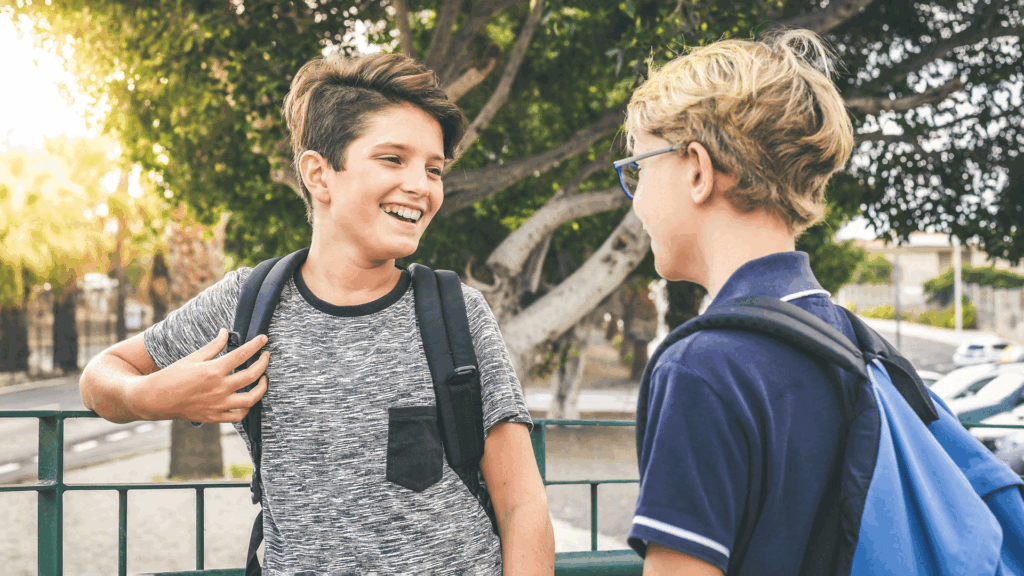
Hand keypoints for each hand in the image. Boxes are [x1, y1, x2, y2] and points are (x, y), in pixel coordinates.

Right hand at [127, 328, 269, 422]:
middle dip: (263, 363)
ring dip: (262, 388)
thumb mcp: (192, 357)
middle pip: (252, 375)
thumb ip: (213, 346)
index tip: (263, 339)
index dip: (256, 345)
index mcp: (213, 370)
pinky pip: (238, 415)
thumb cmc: (171, 376)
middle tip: (266, 356)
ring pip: (251, 399)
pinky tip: (248, 398)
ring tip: (263, 379)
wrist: (154, 399)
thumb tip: (226, 332)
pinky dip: (247, 408)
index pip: (242, 354)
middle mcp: (218, 388)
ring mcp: (218, 404)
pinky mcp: (214, 417)